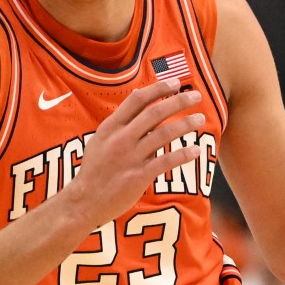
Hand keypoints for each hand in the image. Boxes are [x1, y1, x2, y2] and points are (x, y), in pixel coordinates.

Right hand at [59, 80, 208, 231]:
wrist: (84, 201)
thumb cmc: (94, 170)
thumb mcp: (100, 139)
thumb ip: (120, 122)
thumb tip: (137, 97)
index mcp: (111, 128)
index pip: (137, 100)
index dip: (158, 89)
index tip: (175, 83)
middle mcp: (121, 139)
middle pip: (154, 113)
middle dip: (178, 101)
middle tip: (196, 96)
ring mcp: (129, 158)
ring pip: (163, 134)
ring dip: (185, 125)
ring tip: (201, 119)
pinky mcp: (137, 177)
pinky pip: (165, 162)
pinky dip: (182, 155)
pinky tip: (196, 150)